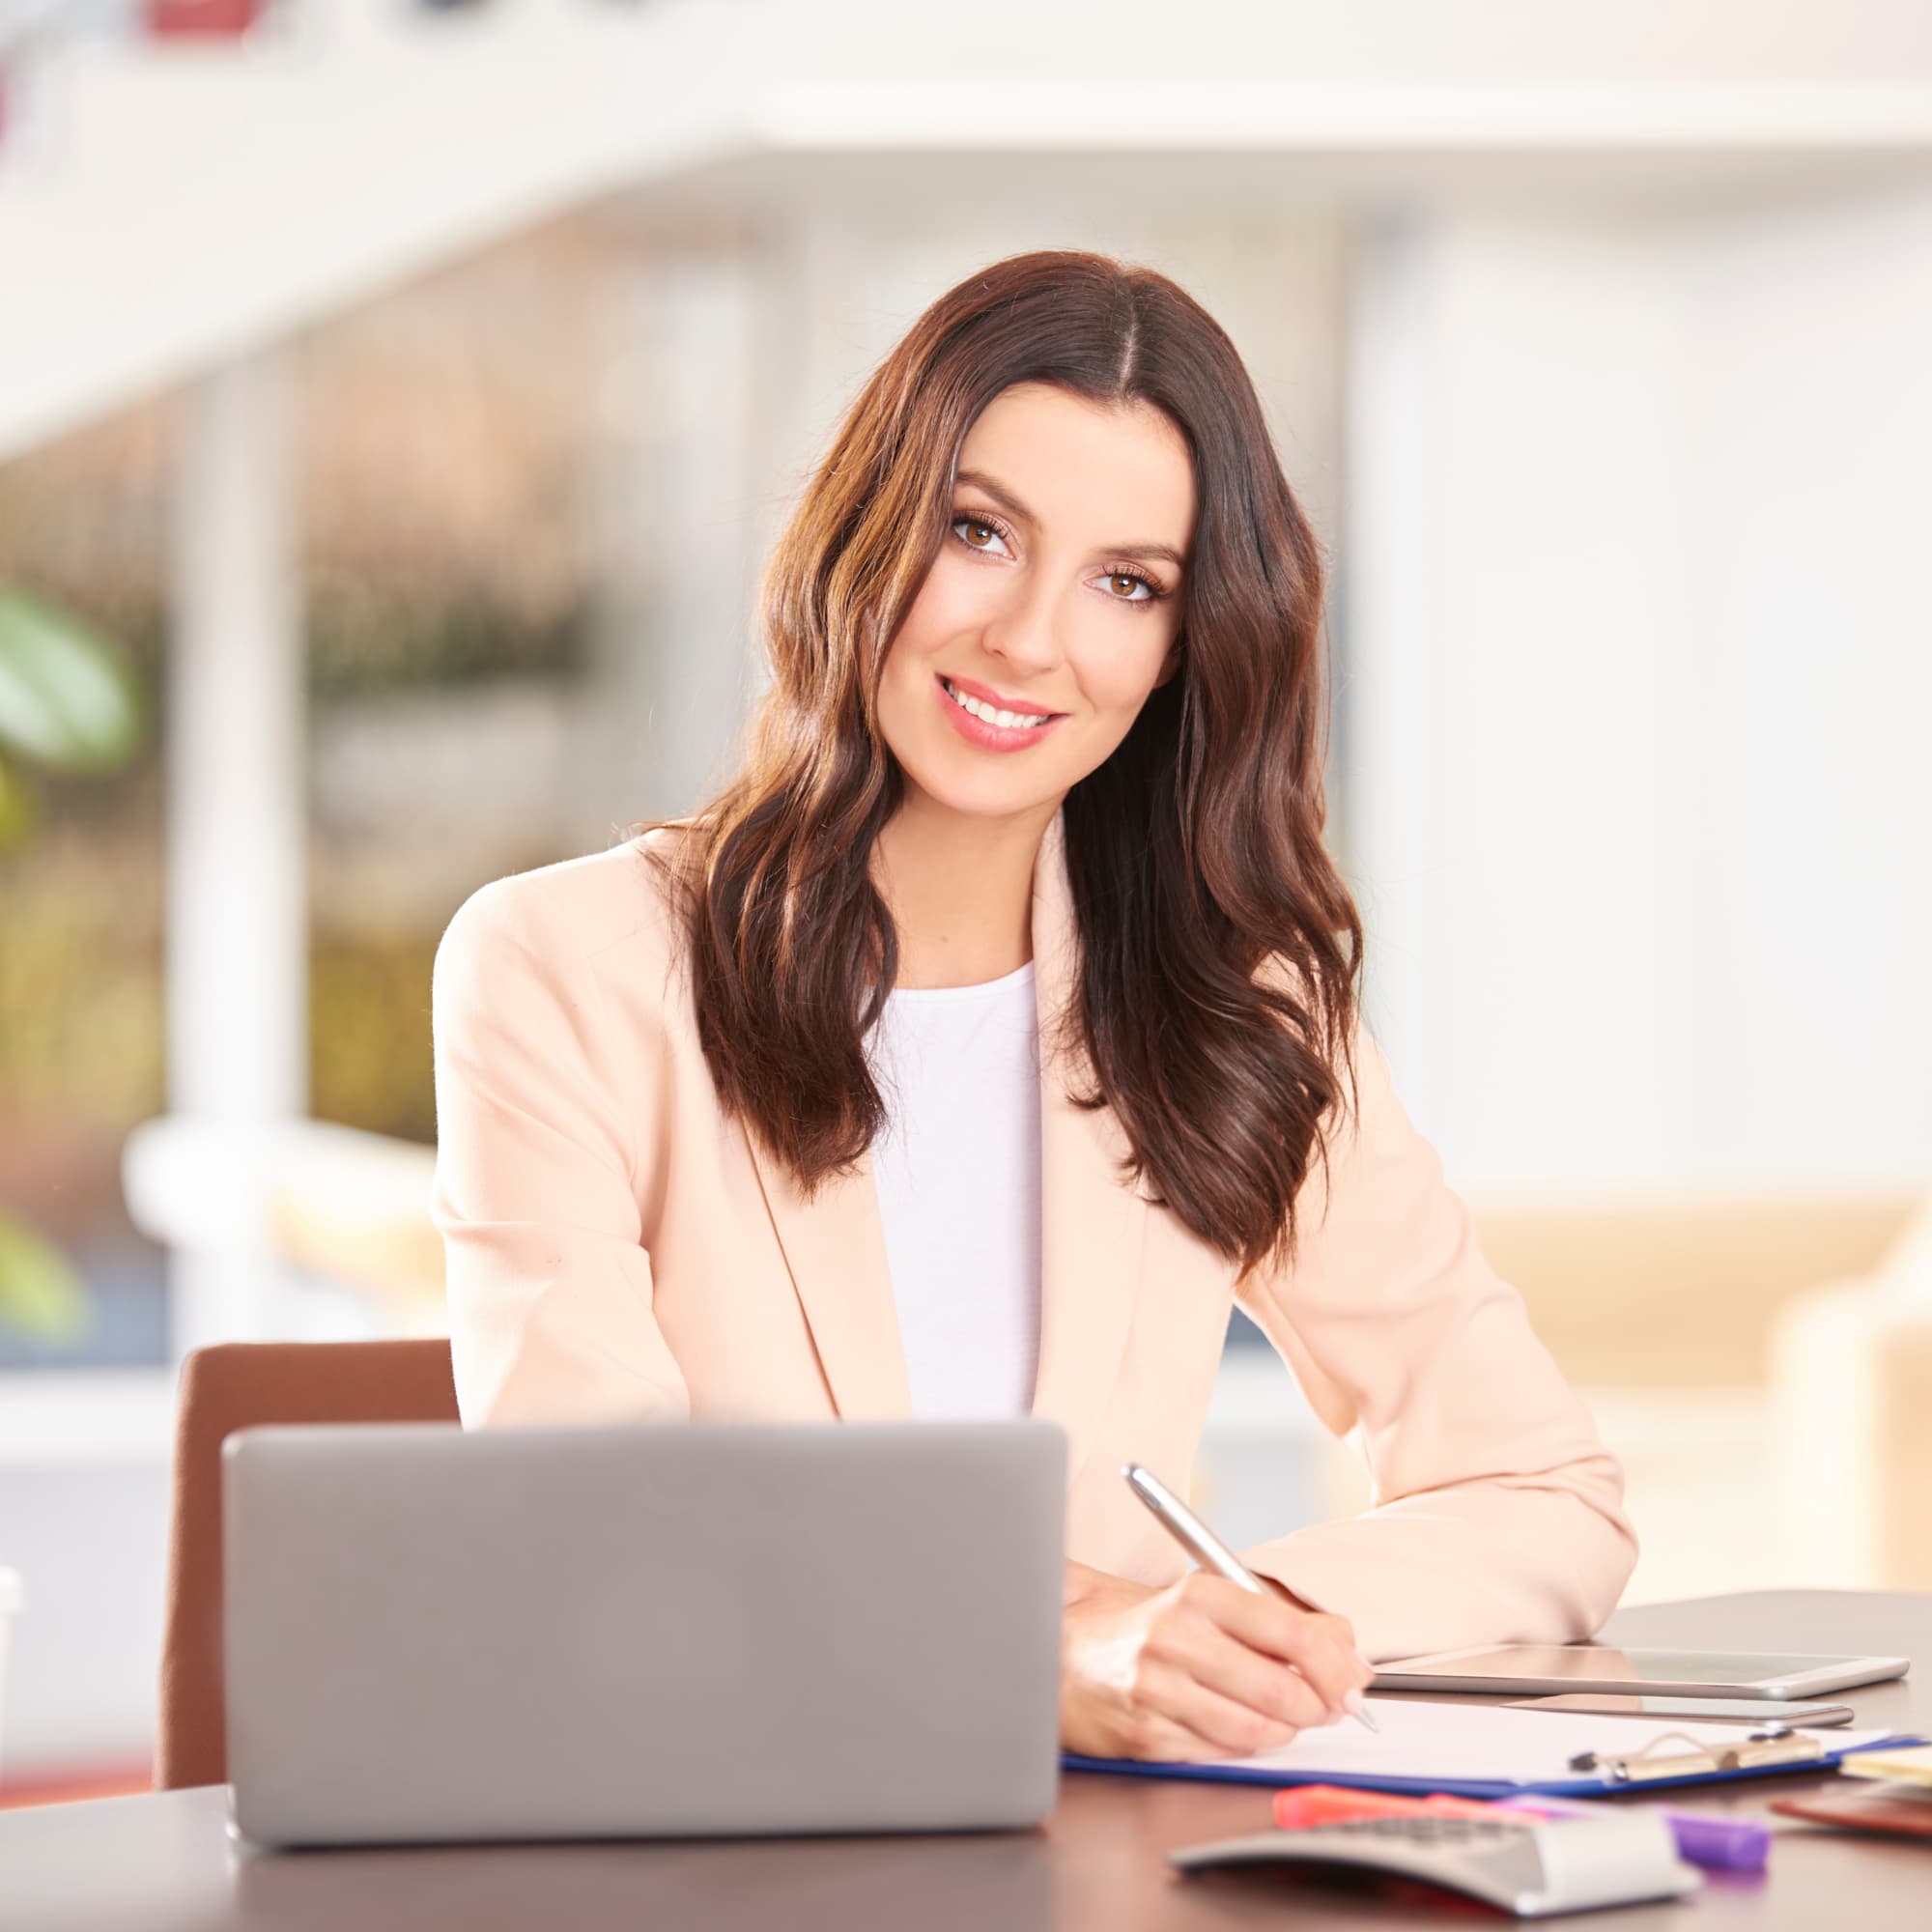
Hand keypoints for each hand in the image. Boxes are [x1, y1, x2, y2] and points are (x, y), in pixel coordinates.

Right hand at [1059, 1559, 1373, 1761]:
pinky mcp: (1146, 1735)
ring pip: (1257, 1729)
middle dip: (1318, 1707)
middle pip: (1282, 1689)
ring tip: (1280, 1717)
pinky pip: (1222, 1752)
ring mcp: (1158, 1689)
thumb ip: (1283, 1623)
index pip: (1293, 1634)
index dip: (1337, 1668)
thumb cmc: (1149, 1629)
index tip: (1353, 1684)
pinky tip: (1235, 1727)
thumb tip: (1351, 1654)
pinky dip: (1243, 1746)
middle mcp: (1177, 1638)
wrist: (1068, 1652)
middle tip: (1325, 1708)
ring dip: (1284, 1731)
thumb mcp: (1211, 1605)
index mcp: (1200, 1595)